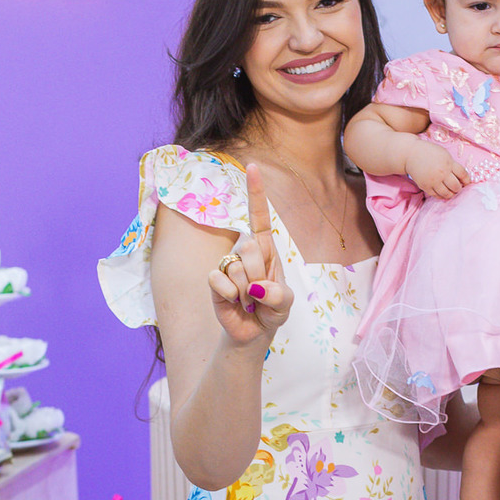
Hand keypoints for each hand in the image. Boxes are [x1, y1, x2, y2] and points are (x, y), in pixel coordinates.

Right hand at [206, 164, 293, 347]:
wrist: (254, 332)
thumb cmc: (272, 310)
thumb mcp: (284, 304)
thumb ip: (277, 295)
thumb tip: (256, 287)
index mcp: (266, 249)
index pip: (259, 216)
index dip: (255, 192)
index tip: (252, 167)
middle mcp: (245, 251)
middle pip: (250, 247)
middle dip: (260, 275)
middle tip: (261, 292)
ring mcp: (228, 265)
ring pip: (237, 267)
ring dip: (248, 291)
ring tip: (250, 301)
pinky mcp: (215, 281)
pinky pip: (220, 280)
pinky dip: (231, 296)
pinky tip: (235, 303)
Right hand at [405, 140, 469, 199]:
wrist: (411, 154)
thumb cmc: (430, 153)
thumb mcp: (444, 154)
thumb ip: (453, 165)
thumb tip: (462, 178)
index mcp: (449, 163)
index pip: (463, 175)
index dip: (467, 180)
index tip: (466, 182)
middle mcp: (442, 173)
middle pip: (456, 186)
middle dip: (459, 188)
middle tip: (457, 187)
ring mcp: (433, 181)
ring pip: (447, 194)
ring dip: (451, 194)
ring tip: (450, 191)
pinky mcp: (426, 186)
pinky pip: (437, 196)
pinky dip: (441, 196)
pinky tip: (442, 192)